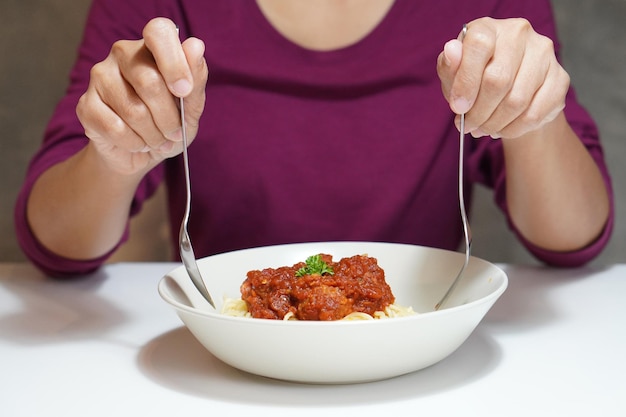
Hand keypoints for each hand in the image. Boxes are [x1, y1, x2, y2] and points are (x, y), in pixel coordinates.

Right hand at [76, 18, 208, 174]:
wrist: (140, 155)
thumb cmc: (168, 125)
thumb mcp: (191, 108)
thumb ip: (196, 79)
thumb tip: (195, 46)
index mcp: (152, 47)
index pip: (158, 32)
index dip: (174, 62)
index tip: (184, 91)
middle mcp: (122, 54)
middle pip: (149, 82)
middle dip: (169, 118)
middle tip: (174, 133)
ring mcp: (100, 76)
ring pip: (133, 110)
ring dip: (153, 135)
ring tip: (158, 140)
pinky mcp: (86, 104)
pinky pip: (115, 128)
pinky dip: (135, 143)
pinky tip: (139, 143)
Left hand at [437, 17, 569, 138]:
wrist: (508, 88)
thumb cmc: (475, 78)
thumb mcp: (454, 74)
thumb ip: (449, 66)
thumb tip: (452, 52)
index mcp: (489, 27)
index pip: (479, 46)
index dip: (466, 82)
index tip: (458, 107)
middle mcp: (520, 33)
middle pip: (498, 80)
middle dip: (479, 112)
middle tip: (469, 126)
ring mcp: (544, 54)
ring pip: (517, 101)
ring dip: (494, 123)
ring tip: (483, 129)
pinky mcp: (560, 78)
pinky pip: (534, 114)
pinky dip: (513, 129)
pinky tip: (501, 129)